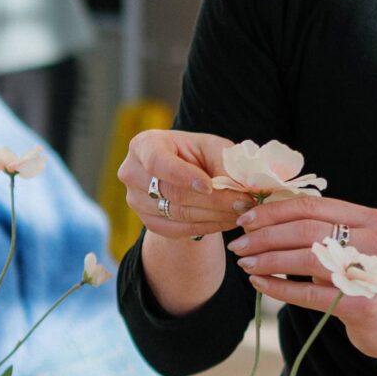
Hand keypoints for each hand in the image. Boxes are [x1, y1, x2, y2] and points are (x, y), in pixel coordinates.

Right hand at [116, 129, 257, 242]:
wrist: (184, 176)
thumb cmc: (199, 155)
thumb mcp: (214, 149)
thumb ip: (226, 164)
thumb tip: (244, 187)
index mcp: (144, 145)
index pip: (157, 162)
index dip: (183, 176)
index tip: (210, 186)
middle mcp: (132, 172)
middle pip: (171, 193)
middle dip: (212, 200)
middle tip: (243, 203)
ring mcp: (135, 200)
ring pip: (177, 214)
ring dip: (214, 216)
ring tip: (241, 212)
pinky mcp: (147, 221)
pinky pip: (178, 230)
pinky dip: (207, 227)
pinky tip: (227, 220)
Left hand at [227, 195, 376, 359]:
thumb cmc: (371, 283)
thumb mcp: (357, 248)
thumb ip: (323, 231)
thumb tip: (264, 217)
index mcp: (372, 220)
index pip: (313, 206)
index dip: (274, 210)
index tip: (245, 218)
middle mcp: (375, 242)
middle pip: (306, 229)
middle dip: (264, 235)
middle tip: (238, 243)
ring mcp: (370, 273)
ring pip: (306, 258)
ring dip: (267, 259)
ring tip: (245, 263)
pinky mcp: (362, 305)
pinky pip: (309, 294)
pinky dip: (279, 288)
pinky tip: (260, 284)